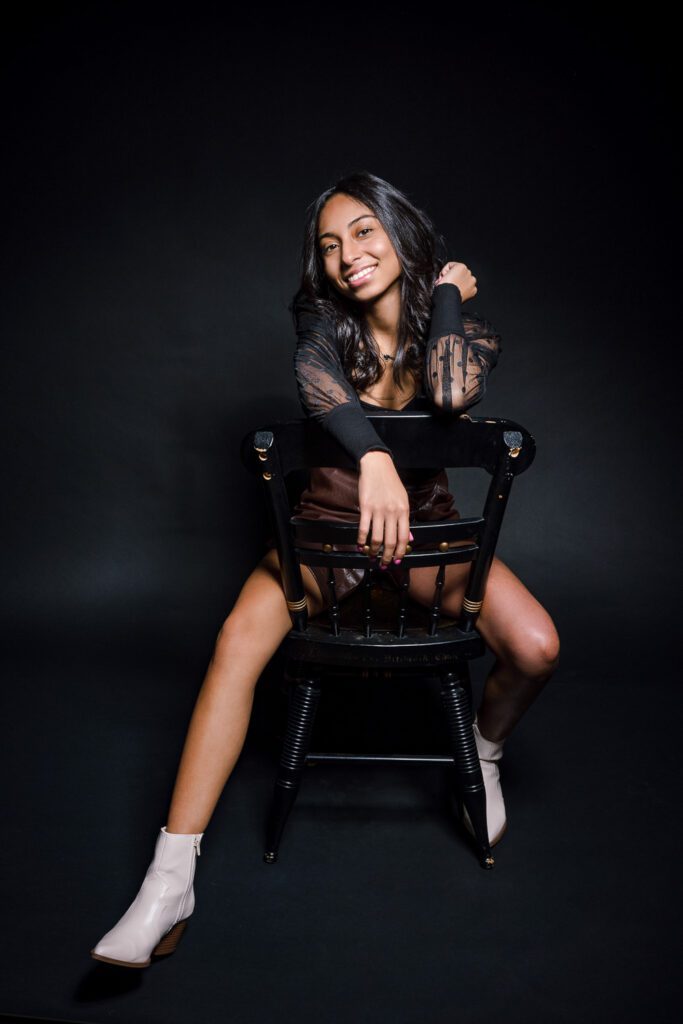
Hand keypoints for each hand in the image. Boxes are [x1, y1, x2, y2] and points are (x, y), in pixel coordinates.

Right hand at [356, 452, 410, 566]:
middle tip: (384, 563)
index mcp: (404, 510)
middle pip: (391, 541)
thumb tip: (409, 538)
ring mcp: (379, 510)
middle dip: (388, 556)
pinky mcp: (366, 507)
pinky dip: (362, 540)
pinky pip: (363, 528)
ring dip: (374, 551)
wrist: (377, 466)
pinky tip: (361, 546)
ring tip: (372, 556)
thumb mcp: (403, 499)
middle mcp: (392, 512)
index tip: (397, 560)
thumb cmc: (391, 483)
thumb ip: (405, 519)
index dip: (401, 552)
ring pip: (377, 538)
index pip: (404, 537)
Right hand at [434, 261, 476, 302]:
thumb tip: (446, 276)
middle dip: (453, 278)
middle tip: (446, 284)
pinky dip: (464, 290)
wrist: (447, 298)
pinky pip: (469, 288)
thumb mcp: (442, 274)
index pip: (451, 266)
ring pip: (465, 280)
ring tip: (452, 288)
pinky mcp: (473, 290)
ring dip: (459, 283)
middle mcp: (469, 273)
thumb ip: (447, 272)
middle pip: (459, 273)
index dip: (445, 272)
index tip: (442, 278)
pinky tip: (458, 292)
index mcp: (461, 266)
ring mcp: (472, 282)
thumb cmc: (444, 287)